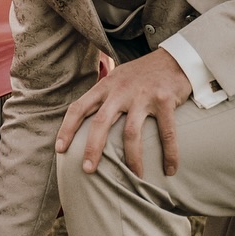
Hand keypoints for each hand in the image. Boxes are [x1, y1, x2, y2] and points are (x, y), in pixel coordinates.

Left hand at [55, 47, 191, 177]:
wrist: (175, 58)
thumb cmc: (142, 75)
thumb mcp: (117, 80)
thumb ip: (102, 97)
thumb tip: (85, 123)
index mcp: (105, 86)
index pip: (79, 108)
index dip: (67, 129)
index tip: (60, 149)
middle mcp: (120, 90)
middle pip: (100, 122)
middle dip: (92, 148)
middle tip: (87, 170)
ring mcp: (143, 95)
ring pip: (131, 133)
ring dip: (131, 159)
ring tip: (134, 177)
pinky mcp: (165, 100)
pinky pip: (166, 133)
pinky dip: (169, 154)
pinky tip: (170, 170)